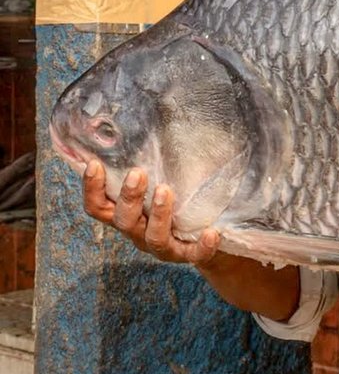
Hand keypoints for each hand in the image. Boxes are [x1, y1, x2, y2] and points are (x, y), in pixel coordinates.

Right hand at [83, 160, 219, 265]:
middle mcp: (139, 231)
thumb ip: (152, 161)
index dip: (91, 189)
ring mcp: (162, 246)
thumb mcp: (160, 178)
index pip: (98, 207)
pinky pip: (193, 255)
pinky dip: (201, 246)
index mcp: (127, 214)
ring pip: (153, 237)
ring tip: (166, 191)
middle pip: (123, 220)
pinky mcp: (187, 255)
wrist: (205, 233)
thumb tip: (151, 118)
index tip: (95, 164)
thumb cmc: (175, 198)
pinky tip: (212, 232)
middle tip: (137, 173)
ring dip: (159, 214)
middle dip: (128, 197)